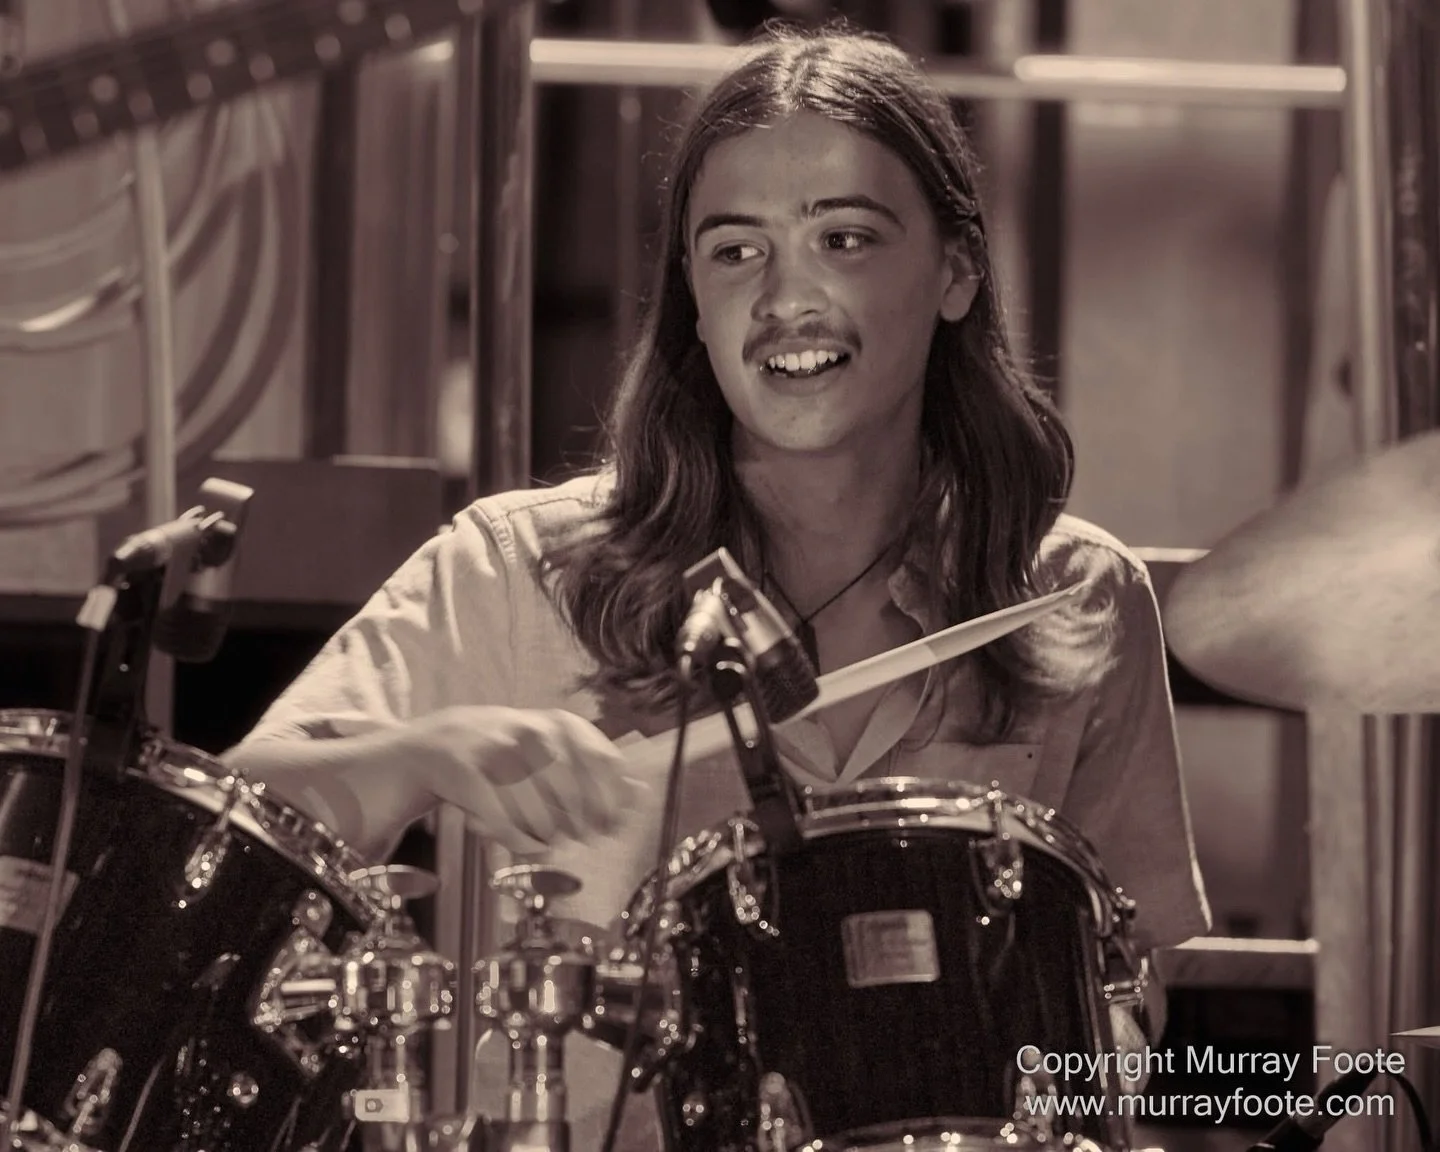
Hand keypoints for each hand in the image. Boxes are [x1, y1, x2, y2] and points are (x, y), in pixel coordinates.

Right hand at [411, 706, 636, 853]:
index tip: (615, 827)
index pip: (601, 762)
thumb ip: (596, 768)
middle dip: (583, 824)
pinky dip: (518, 841)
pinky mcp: (465, 773)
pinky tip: (527, 843)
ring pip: (538, 814)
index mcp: (559, 723)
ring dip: (549, 835)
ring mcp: (495, 750)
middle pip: (572, 794)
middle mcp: (530, 731)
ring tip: (550, 838)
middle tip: (585, 839)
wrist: (433, 743)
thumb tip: (641, 791)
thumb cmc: (506, 752)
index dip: (612, 802)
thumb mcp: (553, 748)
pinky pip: (504, 823)